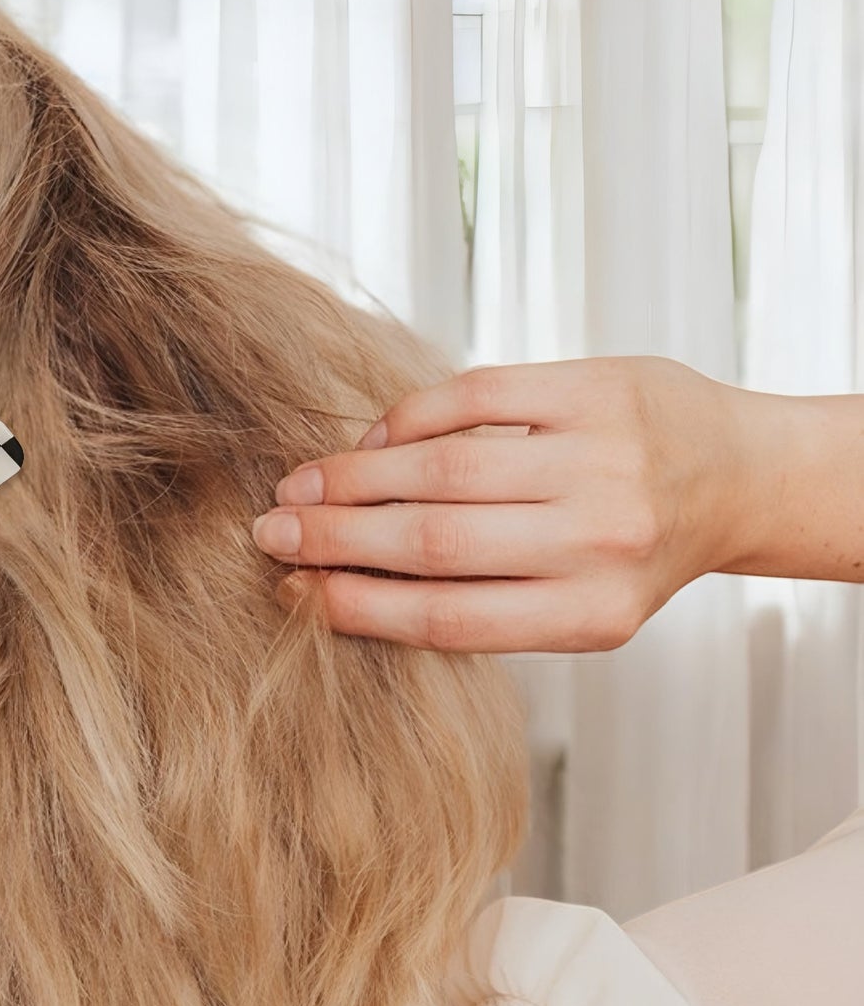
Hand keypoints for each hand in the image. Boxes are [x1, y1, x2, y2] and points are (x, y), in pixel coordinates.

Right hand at [252, 356, 796, 651]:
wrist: (735, 475)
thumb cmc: (634, 549)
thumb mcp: (577, 606)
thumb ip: (483, 600)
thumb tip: (345, 587)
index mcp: (589, 615)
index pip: (446, 616)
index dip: (357, 605)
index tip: (295, 591)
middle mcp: (598, 541)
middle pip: (433, 542)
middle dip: (337, 538)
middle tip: (271, 533)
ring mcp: (599, 460)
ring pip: (444, 468)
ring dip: (356, 477)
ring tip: (303, 488)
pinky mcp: (594, 389)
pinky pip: (475, 398)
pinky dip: (408, 419)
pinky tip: (371, 441)